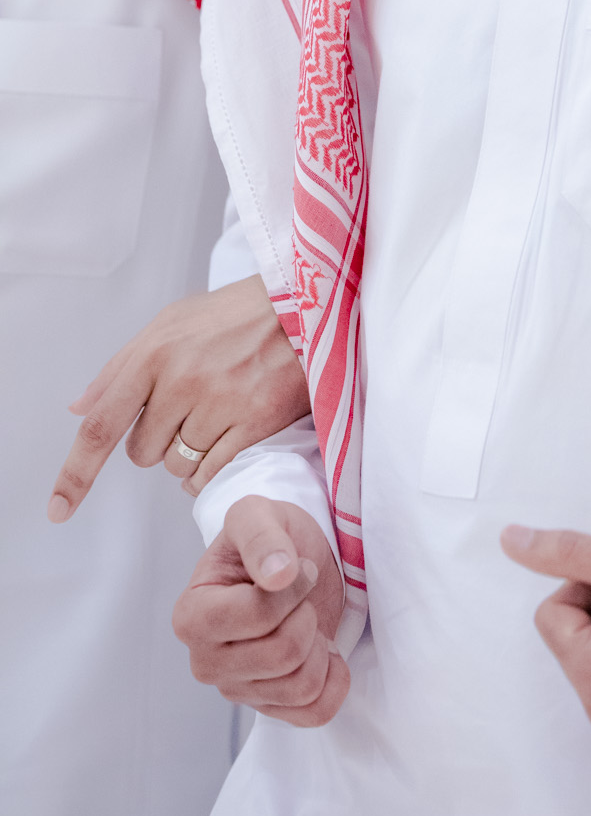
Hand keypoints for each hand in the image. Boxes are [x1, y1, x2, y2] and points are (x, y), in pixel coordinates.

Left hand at [48, 276, 309, 520]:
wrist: (305, 306)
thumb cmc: (236, 314)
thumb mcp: (172, 322)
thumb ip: (122, 365)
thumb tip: (81, 408)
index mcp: (155, 352)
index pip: (103, 424)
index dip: (77, 472)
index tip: (60, 508)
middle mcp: (184, 379)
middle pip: (142, 452)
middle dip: (157, 440)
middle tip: (185, 411)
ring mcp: (221, 402)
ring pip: (177, 465)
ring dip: (188, 454)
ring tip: (214, 418)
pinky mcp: (256, 422)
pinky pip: (212, 473)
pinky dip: (209, 472)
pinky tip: (221, 446)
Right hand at [172, 496, 348, 726]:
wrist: (291, 563)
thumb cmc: (269, 538)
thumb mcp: (258, 514)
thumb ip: (261, 536)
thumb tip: (278, 576)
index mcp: (192, 616)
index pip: (258, 616)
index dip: (292, 588)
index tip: (295, 567)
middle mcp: (206, 661)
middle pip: (283, 654)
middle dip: (307, 615)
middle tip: (301, 596)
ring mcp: (237, 690)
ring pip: (302, 685)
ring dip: (319, 644)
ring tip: (305, 619)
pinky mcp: (269, 708)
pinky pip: (315, 712)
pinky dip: (333, 680)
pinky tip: (323, 650)